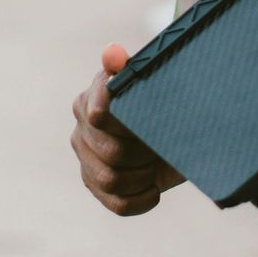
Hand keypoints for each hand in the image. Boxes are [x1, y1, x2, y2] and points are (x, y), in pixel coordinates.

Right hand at [70, 43, 182, 215]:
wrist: (175, 131)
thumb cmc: (164, 103)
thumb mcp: (157, 82)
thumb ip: (133, 68)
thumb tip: (112, 53)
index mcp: (92, 99)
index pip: (101, 115)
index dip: (128, 124)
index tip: (147, 122)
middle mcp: (82, 128)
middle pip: (110, 152)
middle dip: (142, 152)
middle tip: (161, 142)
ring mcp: (86, 159)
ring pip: (109, 180)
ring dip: (141, 176)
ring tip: (156, 164)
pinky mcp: (96, 186)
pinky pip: (116, 204)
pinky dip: (140, 200)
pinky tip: (153, 189)